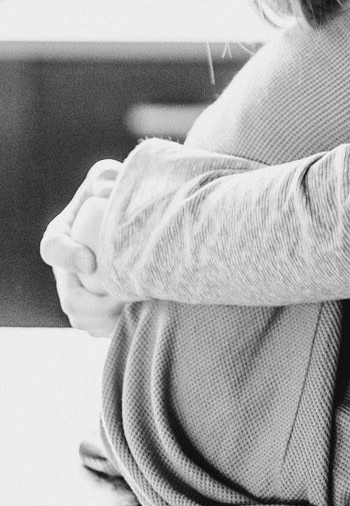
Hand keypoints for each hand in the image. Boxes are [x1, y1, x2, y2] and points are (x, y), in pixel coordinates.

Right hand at [40, 159, 125, 333]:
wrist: (138, 216)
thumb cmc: (119, 192)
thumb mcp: (109, 177)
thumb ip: (105, 177)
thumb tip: (106, 192)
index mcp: (61, 234)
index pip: (52, 248)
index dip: (67, 258)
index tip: (91, 262)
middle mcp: (64, 268)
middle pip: (69, 298)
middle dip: (97, 303)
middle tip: (129, 295)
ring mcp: (78, 290)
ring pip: (82, 318)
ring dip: (109, 319)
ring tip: (139, 305)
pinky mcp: (95, 307)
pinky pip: (98, 327)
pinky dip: (117, 327)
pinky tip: (141, 315)